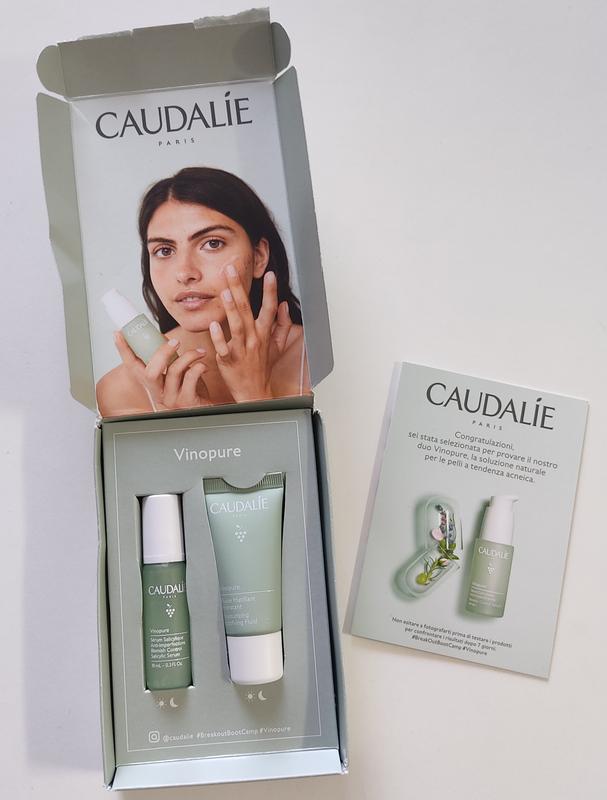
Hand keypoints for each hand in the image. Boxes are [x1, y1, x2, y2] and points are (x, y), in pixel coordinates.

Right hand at [114, 333, 210, 410]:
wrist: (206, 409)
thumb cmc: (192, 391)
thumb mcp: (176, 375)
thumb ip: (168, 361)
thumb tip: (165, 339)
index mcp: (152, 384)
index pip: (132, 367)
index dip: (124, 350)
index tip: (118, 334)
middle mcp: (158, 393)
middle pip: (150, 373)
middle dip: (162, 352)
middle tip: (175, 341)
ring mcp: (171, 399)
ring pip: (173, 371)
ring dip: (188, 356)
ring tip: (200, 352)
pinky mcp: (187, 401)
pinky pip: (190, 378)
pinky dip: (199, 367)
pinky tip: (203, 365)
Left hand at [209, 265, 292, 401]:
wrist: (254, 392)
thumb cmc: (262, 368)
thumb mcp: (278, 346)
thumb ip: (283, 325)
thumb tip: (284, 306)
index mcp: (264, 334)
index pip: (270, 308)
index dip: (270, 291)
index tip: (270, 274)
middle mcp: (254, 339)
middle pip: (247, 309)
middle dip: (239, 287)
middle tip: (230, 269)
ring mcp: (241, 350)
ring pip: (237, 326)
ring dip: (231, 309)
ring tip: (225, 292)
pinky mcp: (228, 360)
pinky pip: (224, 347)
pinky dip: (219, 337)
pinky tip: (214, 324)